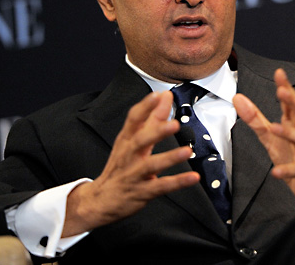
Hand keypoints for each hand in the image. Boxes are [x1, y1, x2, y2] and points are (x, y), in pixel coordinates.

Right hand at [62, 90, 199, 235]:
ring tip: (186, 151)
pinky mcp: (142, 192)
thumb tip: (164, 96)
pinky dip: (178, 182)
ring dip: (169, 158)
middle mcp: (129, 155)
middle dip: (157, 131)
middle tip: (174, 124)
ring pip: (151, 165)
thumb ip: (151, 118)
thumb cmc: (121, 165)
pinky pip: (161, 186)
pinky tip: (193, 177)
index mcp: (127, 140)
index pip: (133, 120)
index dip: (144, 107)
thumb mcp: (132, 140)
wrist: (101, 199)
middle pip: (141, 141)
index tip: (157, 96)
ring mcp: (135, 174)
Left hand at [233, 68, 294, 204]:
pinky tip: (276, 172)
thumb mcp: (271, 138)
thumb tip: (238, 98)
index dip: (286, 87)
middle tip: (282, 90)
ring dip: (289, 132)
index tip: (279, 73)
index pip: (290, 103)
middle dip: (293, 101)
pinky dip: (289, 170)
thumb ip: (255, 119)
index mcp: (294, 124)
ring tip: (275, 127)